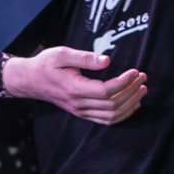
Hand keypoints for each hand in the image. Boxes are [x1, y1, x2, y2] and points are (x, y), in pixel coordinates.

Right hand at [3, 46, 147, 123]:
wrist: (31, 81)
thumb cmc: (46, 64)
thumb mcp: (62, 54)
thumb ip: (85, 57)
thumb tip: (107, 60)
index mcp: (74, 88)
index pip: (106, 90)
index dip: (124, 82)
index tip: (135, 71)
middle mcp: (78, 104)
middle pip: (112, 104)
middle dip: (132, 91)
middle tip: (142, 77)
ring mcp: (81, 111)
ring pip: (112, 115)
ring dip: (130, 103)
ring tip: (142, 89)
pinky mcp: (83, 113)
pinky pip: (106, 120)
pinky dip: (123, 114)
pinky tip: (133, 103)